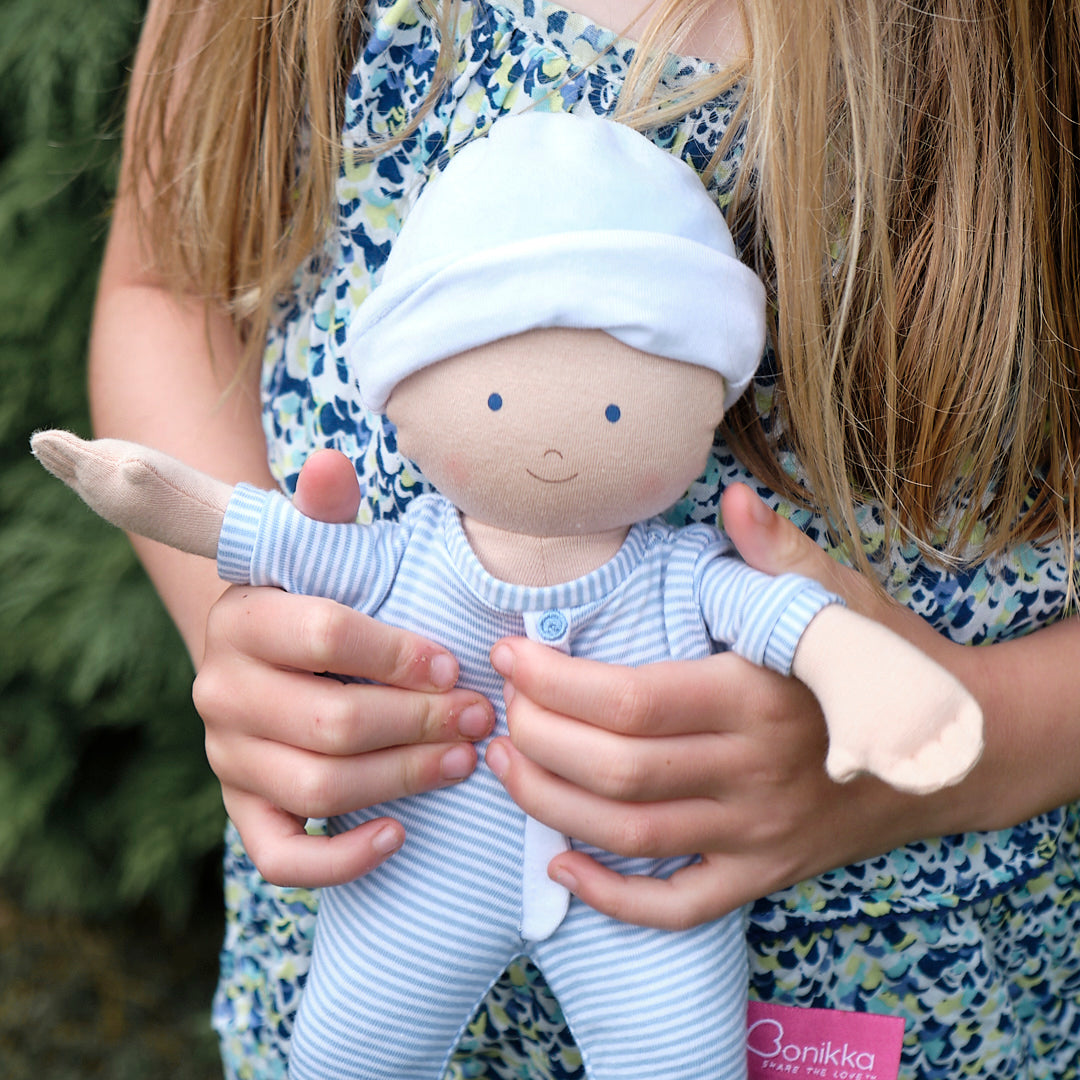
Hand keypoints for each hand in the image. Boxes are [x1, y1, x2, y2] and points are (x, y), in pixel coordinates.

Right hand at [197, 450, 495, 887]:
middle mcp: (221, 690)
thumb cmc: (318, 602)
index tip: (454, 664)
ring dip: (404, 777)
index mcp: (245, 618)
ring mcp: (228, 758)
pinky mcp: (242, 811)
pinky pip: (281, 857)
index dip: (400, 653)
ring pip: (319, 786)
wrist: (269, 657)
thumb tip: (332, 464)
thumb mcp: (323, 552)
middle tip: (482, 718)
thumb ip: (327, 511)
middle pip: (332, 720)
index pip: (327, 634)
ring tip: (463, 761)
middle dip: (421, 722)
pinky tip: (399, 835)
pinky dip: (341, 858)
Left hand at [484, 484, 979, 929]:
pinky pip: (680, 907)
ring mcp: (760, 832)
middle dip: (538, 739)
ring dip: (550, 807)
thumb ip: (778, 551)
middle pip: (618, 772)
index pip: (632, 701)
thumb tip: (732, 500)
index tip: (508, 654)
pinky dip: (614, 899)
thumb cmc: (884, 659)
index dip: (555, 681)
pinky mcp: (764, 873)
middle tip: (500, 706)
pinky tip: (560, 867)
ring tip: (505, 763)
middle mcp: (756, 772)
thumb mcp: (839, 597)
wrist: (954, 748)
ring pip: (633, 837)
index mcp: (760, 695)